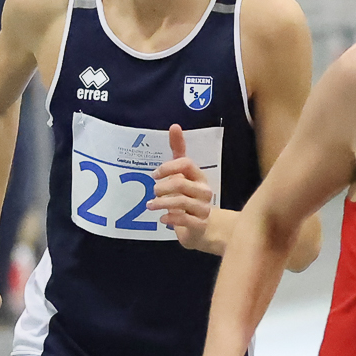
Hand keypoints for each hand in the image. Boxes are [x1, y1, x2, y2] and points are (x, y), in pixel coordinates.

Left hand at [155, 123, 217, 250]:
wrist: (205, 228)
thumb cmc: (191, 197)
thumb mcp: (184, 174)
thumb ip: (179, 151)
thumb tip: (174, 126)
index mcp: (199, 176)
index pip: (186, 164)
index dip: (168, 167)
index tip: (155, 174)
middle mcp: (204, 191)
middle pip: (181, 183)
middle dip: (163, 187)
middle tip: (153, 192)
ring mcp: (203, 208)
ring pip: (182, 201)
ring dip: (162, 203)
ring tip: (150, 205)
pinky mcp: (200, 224)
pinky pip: (184, 219)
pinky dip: (170, 218)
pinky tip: (162, 218)